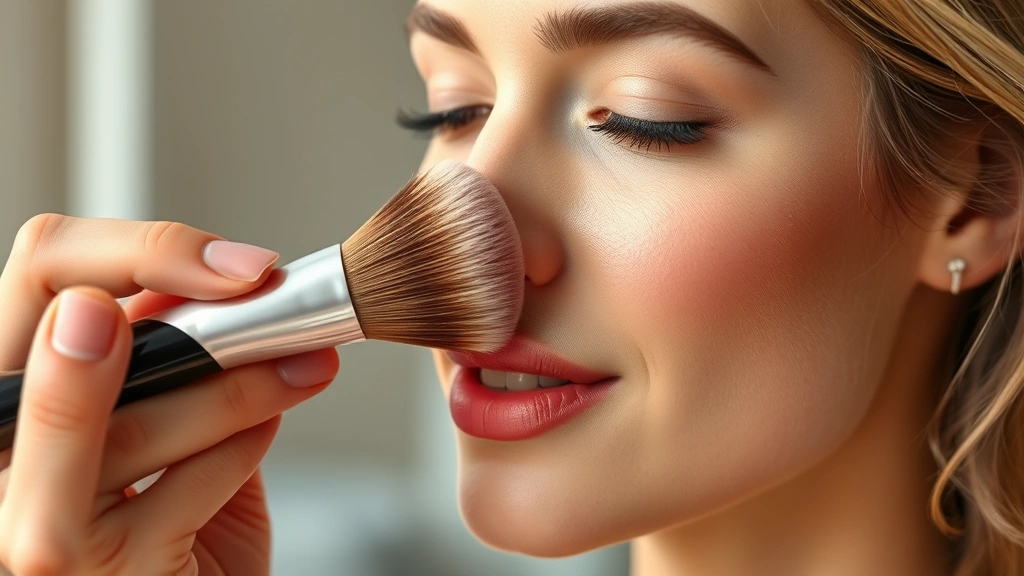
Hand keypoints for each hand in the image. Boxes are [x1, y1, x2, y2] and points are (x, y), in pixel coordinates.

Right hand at [0, 215, 339, 574]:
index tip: (238, 265)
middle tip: (273, 304)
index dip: (143, 250)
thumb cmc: (173, 526)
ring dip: (244, 384)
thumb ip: (165, 355)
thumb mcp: (161, 417)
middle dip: (196, 317)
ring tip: (303, 365)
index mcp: (12, 391)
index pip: (43, 267)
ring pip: (144, 415)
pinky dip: (243, 449)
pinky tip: (263, 434)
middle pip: (76, 329)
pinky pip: (189, 482)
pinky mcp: (90, 570)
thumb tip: (214, 282)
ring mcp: (29, 520)